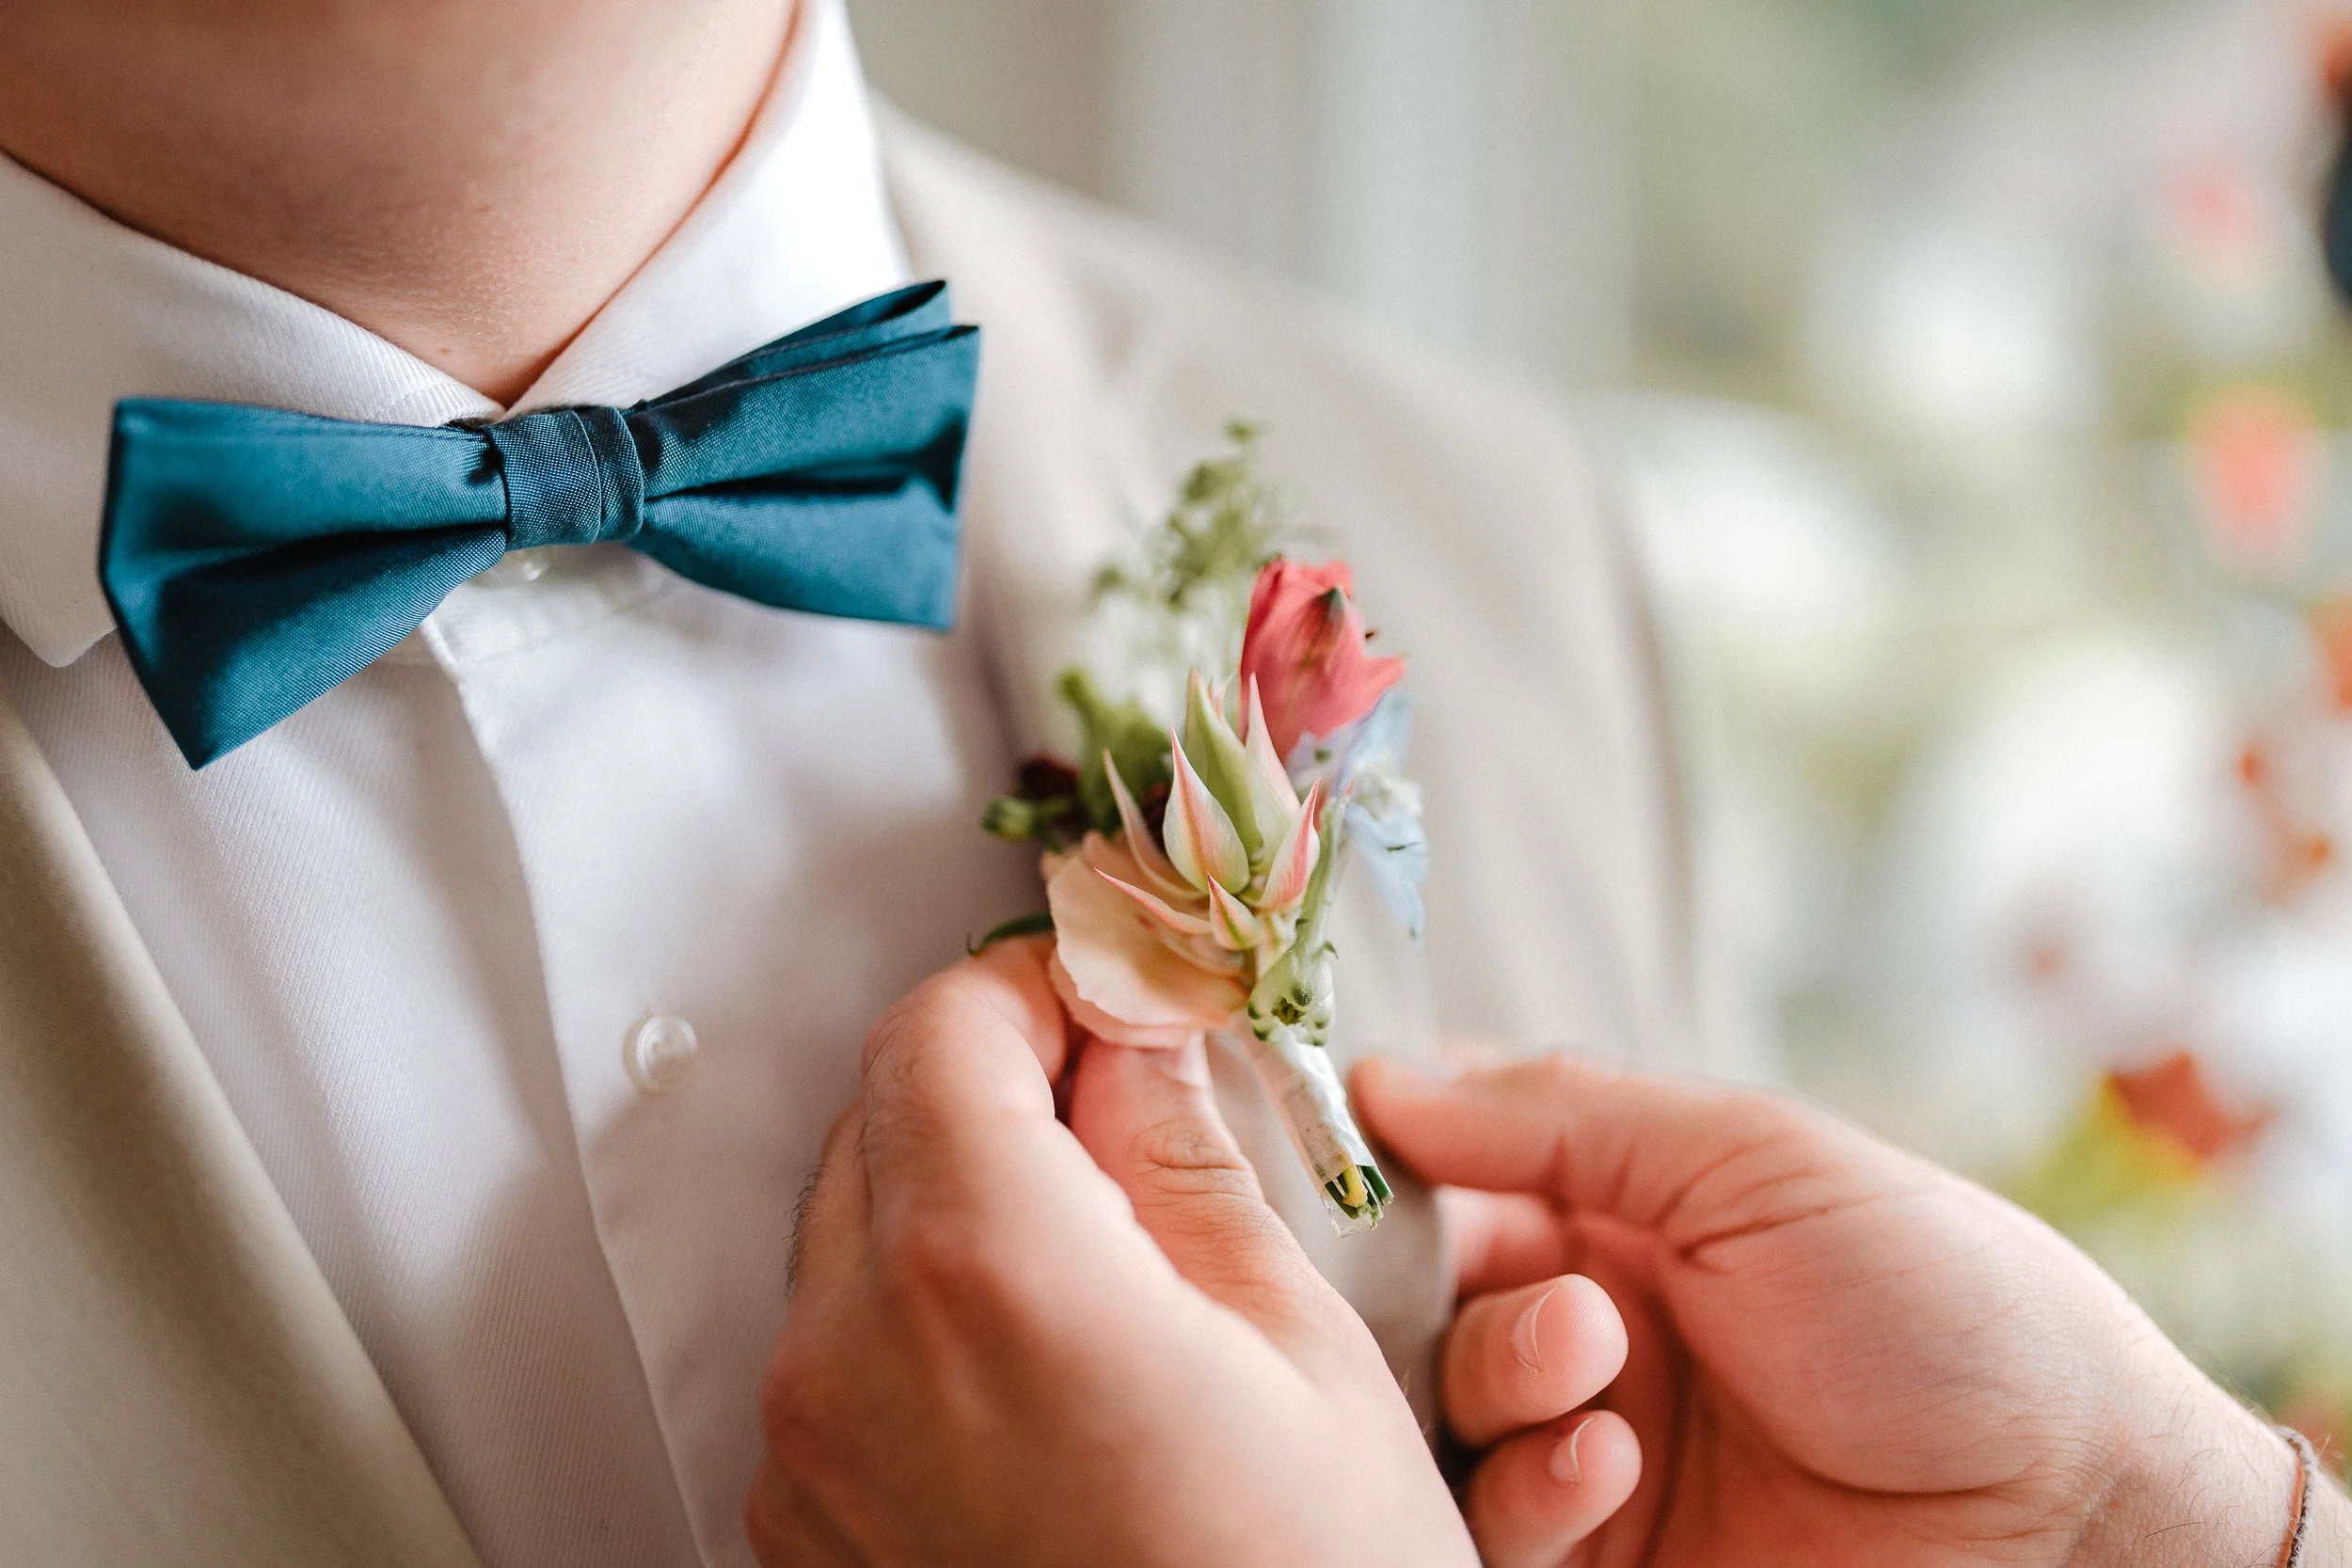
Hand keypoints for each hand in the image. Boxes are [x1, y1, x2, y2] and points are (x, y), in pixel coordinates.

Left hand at [744, 939, 1476, 1566]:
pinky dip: (923, 1319)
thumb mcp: (1300, 1352)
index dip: (1041, 987)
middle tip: (1131, 1113)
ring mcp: (812, 1460)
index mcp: (986, 1272)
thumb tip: (1141, 1034)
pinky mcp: (808, 1535)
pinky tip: (1052, 1373)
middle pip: (882, 1116)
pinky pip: (839, 1357)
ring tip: (1109, 1263)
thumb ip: (1188, 1159)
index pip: (945, 1026)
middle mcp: (852, 1356)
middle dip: (1002, 1086)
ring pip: (852, 1234)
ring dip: (961, 1200)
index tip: (1118, 999)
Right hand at [1357, 1055, 2300, 1567]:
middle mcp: (1596, 1323)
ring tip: (1595, 1369)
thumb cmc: (1945, 1304)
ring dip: (1506, 1378)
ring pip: (1449, 1409)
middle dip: (1446, 1281)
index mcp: (1631, 1209)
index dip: (1396, 1154)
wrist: (2074, 1513)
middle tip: (1542, 1285)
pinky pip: (1498, 1522)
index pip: (1462, 1166)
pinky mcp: (1605, 1558)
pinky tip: (1609, 1461)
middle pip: (1429, 1293)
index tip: (1343, 1139)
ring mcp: (1597, 1445)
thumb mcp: (1757, 1162)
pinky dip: (1532, 1486)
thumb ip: (1563, 1115)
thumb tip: (1382, 1077)